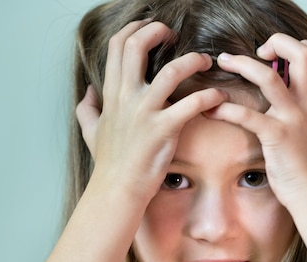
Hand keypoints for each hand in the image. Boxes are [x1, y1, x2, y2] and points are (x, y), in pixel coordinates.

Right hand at [75, 20, 227, 203]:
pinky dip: (210, 96)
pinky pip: (192, 105)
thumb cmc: (108, 162)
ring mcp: (145, 112)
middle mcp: (126, 97)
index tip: (152, 28)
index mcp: (112, 93)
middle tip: (175, 36)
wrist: (116, 189)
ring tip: (205, 60)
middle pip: (136, 46)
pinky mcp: (163, 130)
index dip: (136, 29)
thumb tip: (87, 93)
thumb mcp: (90, 130)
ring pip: (171, 72)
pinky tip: (220, 96)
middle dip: (157, 31)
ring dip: (192, 60)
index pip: (118, 46)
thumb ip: (87, 108)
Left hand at [205, 34, 306, 209]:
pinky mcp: (276, 136)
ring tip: (223, 61)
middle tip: (256, 51)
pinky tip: (211, 110)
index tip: (276, 55)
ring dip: (242, 64)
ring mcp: (292, 119)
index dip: (299, 45)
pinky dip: (225, 109)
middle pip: (302, 55)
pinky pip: (247, 116)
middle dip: (278, 42)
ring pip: (269, 78)